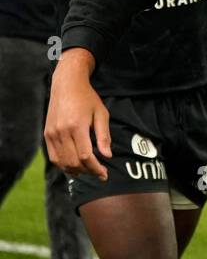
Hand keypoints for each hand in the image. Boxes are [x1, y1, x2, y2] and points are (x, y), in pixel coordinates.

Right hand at [45, 52, 110, 179]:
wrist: (66, 84)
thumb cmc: (87, 98)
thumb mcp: (101, 113)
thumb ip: (104, 136)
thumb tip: (107, 156)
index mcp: (77, 126)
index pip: (85, 156)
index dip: (95, 168)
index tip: (104, 174)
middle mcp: (62, 132)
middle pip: (73, 162)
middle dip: (88, 171)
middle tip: (98, 173)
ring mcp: (52, 134)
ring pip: (62, 163)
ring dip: (76, 171)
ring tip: (88, 170)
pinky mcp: (47, 135)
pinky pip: (54, 157)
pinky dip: (64, 165)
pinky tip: (74, 166)